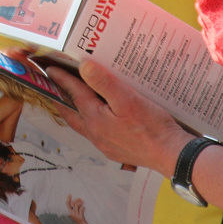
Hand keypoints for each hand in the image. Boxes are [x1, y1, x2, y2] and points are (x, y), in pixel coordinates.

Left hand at [50, 59, 189, 176]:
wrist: (171, 155)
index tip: (51, 69)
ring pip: (83, 125)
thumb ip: (104, 84)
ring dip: (76, 112)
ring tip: (74, 101)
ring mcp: (105, 144)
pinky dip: (92, 122)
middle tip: (54, 88)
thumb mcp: (128, 99)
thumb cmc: (152, 127)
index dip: (62, 79)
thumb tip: (84, 68)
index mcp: (95, 119)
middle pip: (72, 113)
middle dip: (61, 99)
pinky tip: (101, 118)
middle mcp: (95, 133)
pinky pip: (97, 134)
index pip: (74, 94)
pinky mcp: (116, 150)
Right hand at [67, 195, 90, 223]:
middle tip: (80, 199)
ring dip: (80, 203)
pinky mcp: (80, 218)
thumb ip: (77, 209)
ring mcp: (76, 216)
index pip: (67, 204)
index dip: (68, 199)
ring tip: (83, 202)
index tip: (70, 194)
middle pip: (71, 204)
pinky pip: (81, 210)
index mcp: (71, 213)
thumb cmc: (83, 221)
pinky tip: (85, 207)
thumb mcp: (79, 214)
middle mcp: (72, 214)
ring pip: (76, 206)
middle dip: (76, 200)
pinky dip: (83, 208)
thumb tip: (79, 201)